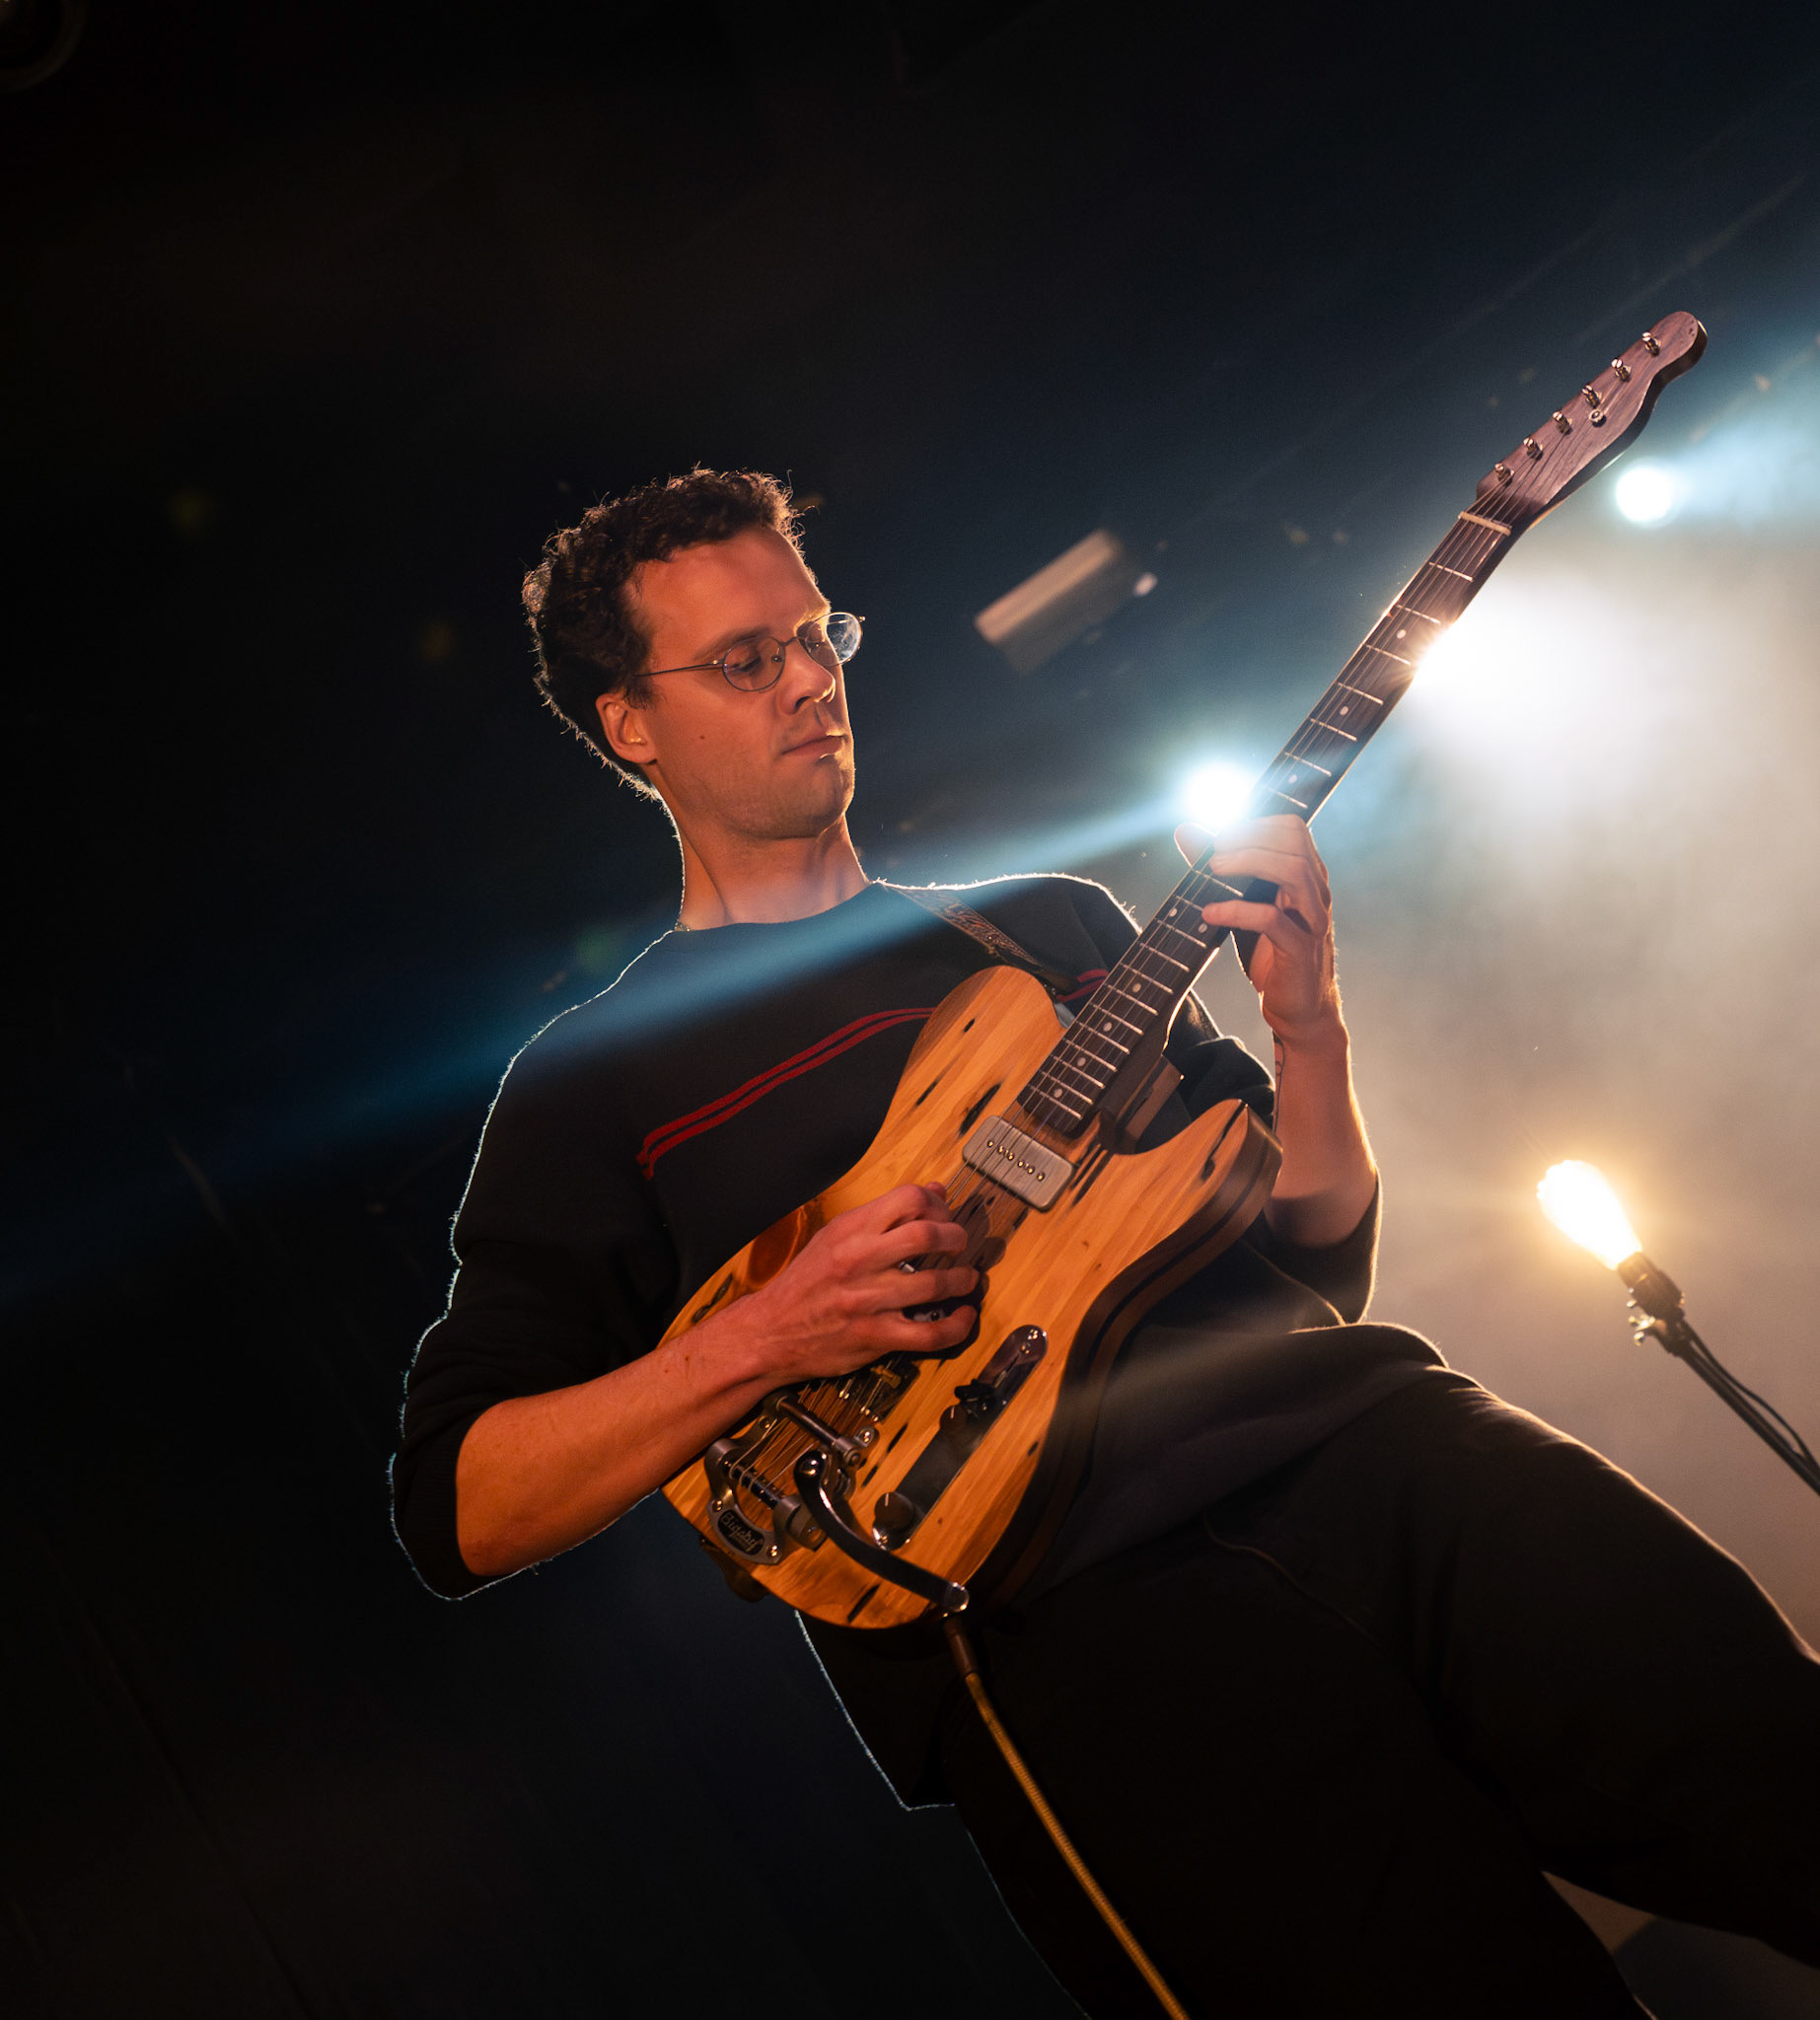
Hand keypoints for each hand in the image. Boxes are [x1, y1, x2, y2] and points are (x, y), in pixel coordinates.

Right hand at [735, 1182, 977, 1382]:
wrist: (770, 1332)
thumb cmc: (805, 1283)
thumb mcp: (836, 1237)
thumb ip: (884, 1215)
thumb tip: (934, 1190)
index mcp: (850, 1231)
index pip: (907, 1199)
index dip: (937, 1204)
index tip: (944, 1216)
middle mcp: (859, 1261)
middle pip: (926, 1235)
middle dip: (956, 1237)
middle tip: (961, 1244)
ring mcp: (868, 1300)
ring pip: (934, 1284)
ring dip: (962, 1280)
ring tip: (966, 1279)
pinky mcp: (875, 1337)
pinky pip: (929, 1334)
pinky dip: (957, 1326)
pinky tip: (964, 1315)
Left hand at [1175, 816, 1343, 1049]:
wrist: (1298, 1008)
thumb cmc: (1270, 952)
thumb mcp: (1240, 903)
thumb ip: (1218, 866)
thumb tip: (1186, 830)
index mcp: (1306, 875)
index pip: (1294, 827)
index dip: (1256, 823)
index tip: (1221, 834)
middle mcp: (1315, 891)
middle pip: (1295, 842)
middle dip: (1250, 837)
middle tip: (1214, 850)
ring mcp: (1312, 919)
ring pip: (1294, 871)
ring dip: (1250, 863)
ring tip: (1214, 869)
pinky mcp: (1300, 950)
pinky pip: (1273, 920)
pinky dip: (1237, 910)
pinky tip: (1210, 913)